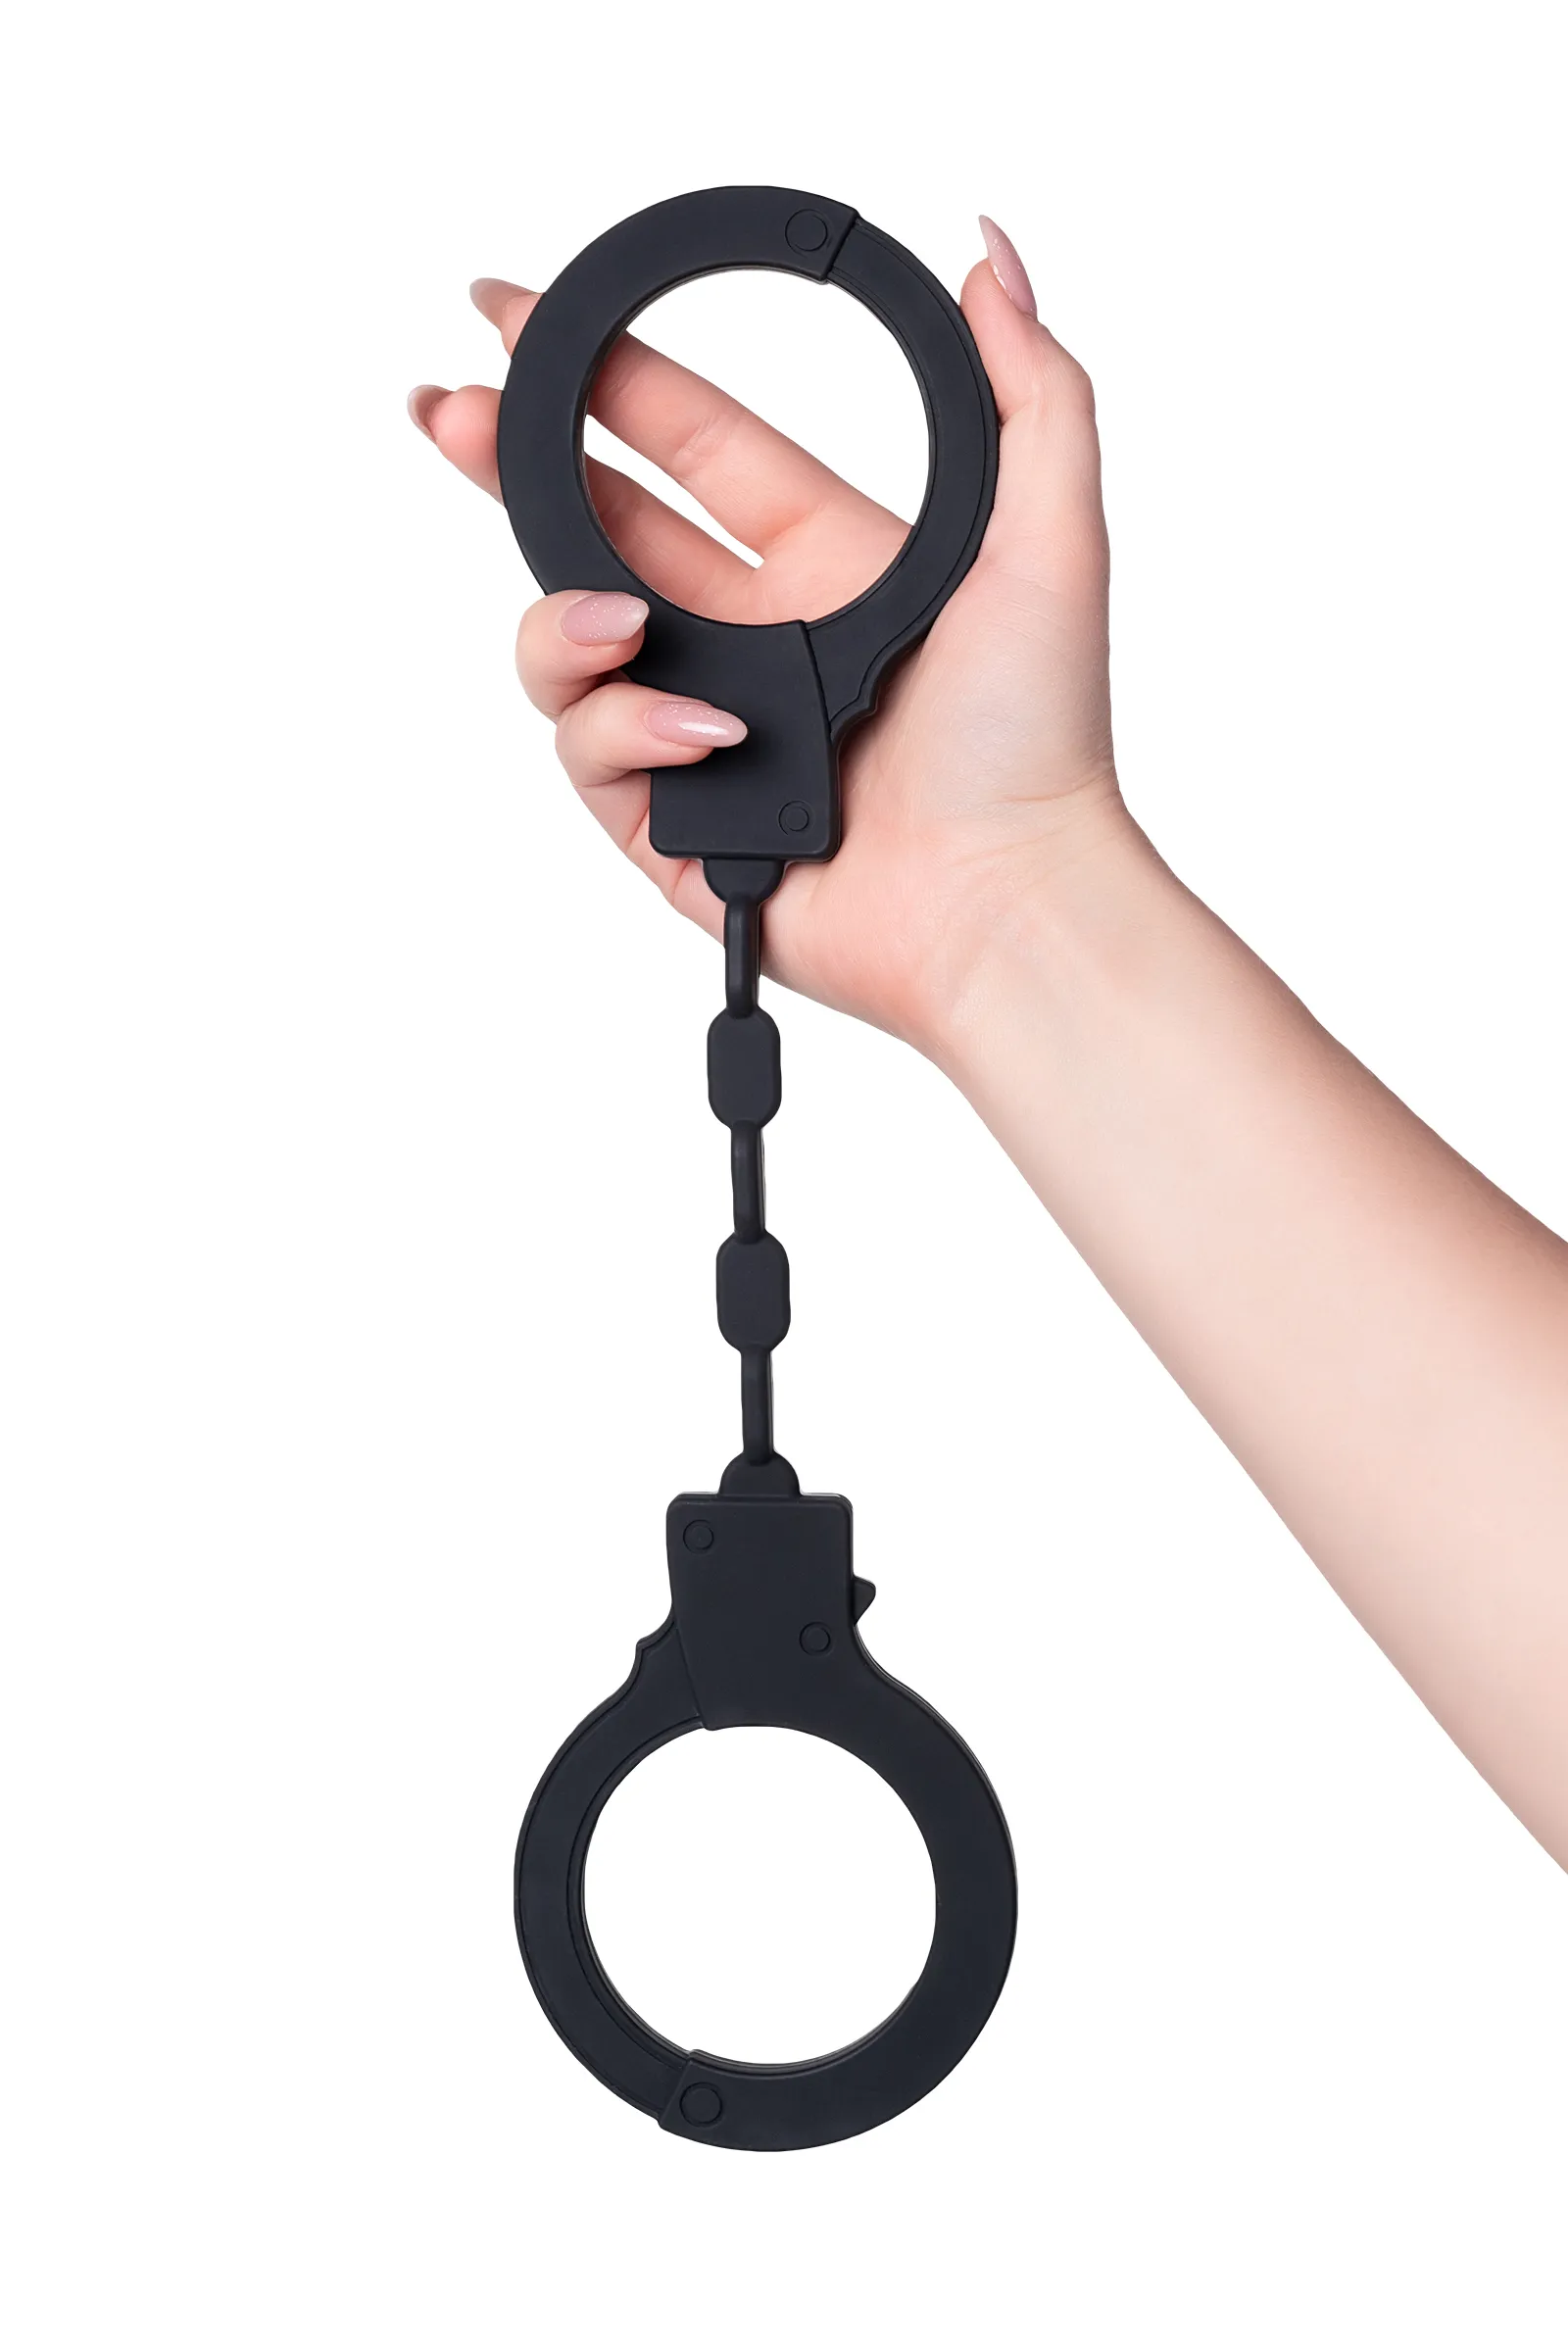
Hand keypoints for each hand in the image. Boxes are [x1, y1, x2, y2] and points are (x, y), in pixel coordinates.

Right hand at [409, 218, 1126, 1052]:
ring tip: (621, 627)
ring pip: (568, 647)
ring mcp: (701, 733)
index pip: (692, 441)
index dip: (605, 376)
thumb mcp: (1052, 539)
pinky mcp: (670, 825)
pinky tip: (705, 740)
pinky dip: (630, 732)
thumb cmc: (1038, 743)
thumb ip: (1031, 390)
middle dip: (507, 466)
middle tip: (447, 412)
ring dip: (569, 622)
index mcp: (827, 563)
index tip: (520, 315)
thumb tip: (992, 252)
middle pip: (594, 529)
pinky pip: (591, 754)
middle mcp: (753, 641)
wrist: (1006, 907)